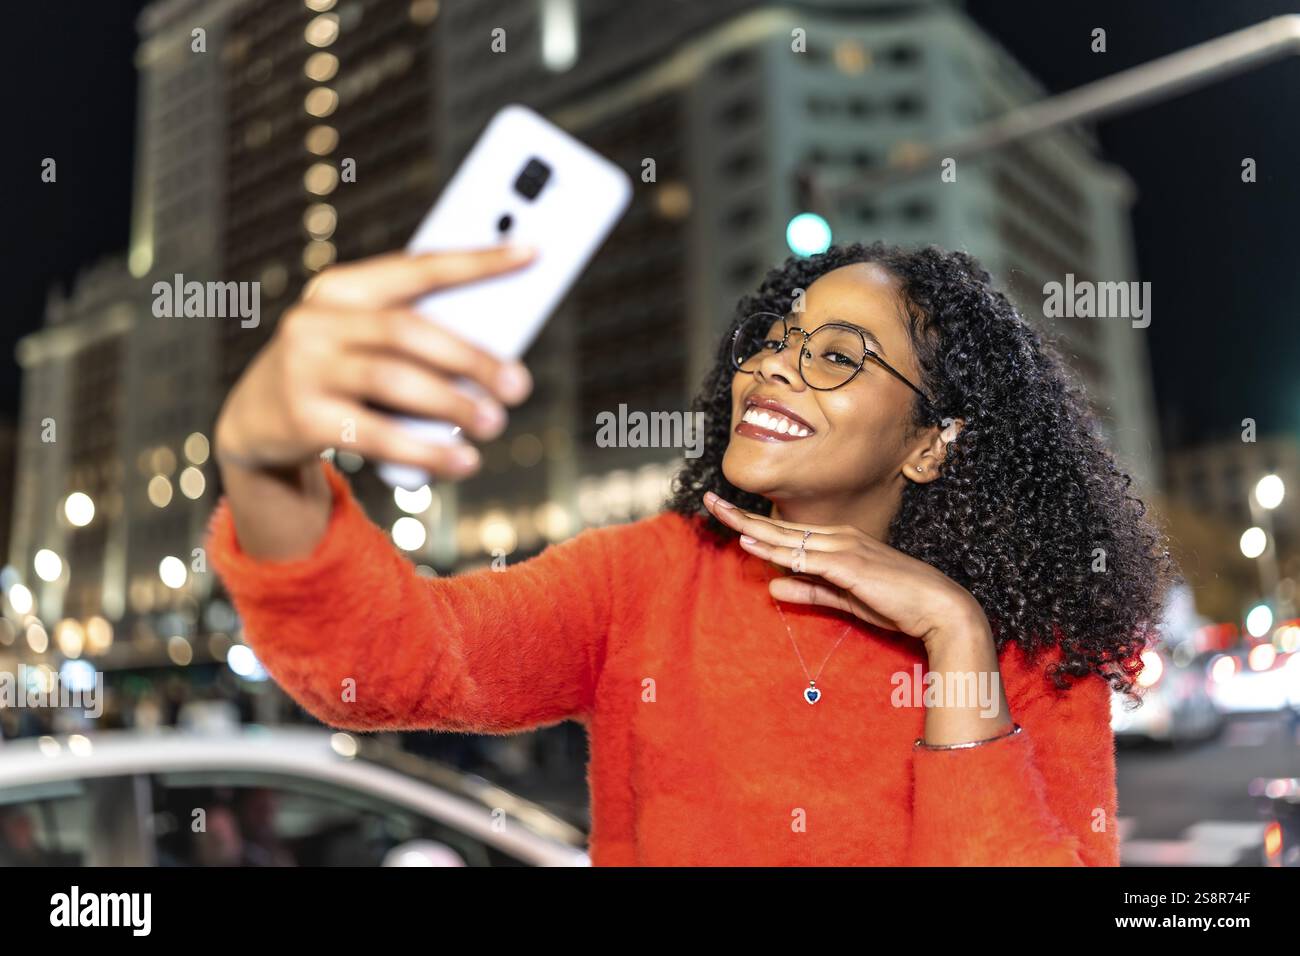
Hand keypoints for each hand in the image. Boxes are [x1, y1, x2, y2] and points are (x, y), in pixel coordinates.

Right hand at [214, 245, 536, 480]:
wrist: (256, 420)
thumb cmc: (340, 373)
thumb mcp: (367, 342)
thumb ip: (418, 335)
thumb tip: (500, 353)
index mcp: (342, 286)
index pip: (418, 266)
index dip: (476, 260)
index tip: (530, 253)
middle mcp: (317, 320)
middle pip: (408, 330)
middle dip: (471, 358)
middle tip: (518, 385)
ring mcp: (304, 368)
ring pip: (392, 380)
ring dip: (451, 404)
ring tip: (494, 423)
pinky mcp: (302, 418)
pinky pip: (375, 434)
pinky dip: (425, 450)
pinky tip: (461, 461)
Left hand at [702, 491, 990, 648]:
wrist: (939, 609)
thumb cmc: (896, 603)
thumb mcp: (843, 599)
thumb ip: (809, 591)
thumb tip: (772, 586)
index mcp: (839, 542)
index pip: (788, 531)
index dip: (755, 523)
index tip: (727, 514)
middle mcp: (839, 538)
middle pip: (781, 526)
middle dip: (743, 515)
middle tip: (711, 502)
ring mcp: (845, 549)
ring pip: (789, 538)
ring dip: (754, 528)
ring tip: (722, 515)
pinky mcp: (850, 566)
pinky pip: (807, 557)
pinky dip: (778, 550)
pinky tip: (754, 544)